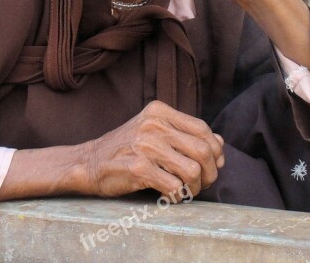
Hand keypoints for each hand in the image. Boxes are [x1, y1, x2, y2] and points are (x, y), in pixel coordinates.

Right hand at [85, 100, 224, 199]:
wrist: (89, 162)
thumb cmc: (127, 149)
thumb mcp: (155, 132)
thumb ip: (186, 135)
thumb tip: (220, 144)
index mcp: (159, 112)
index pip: (203, 129)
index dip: (214, 151)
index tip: (212, 165)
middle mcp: (153, 125)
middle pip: (203, 150)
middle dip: (210, 172)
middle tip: (202, 183)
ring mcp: (145, 145)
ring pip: (192, 170)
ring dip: (195, 187)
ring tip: (185, 190)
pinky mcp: (138, 168)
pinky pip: (175, 186)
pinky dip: (179, 196)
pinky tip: (171, 196)